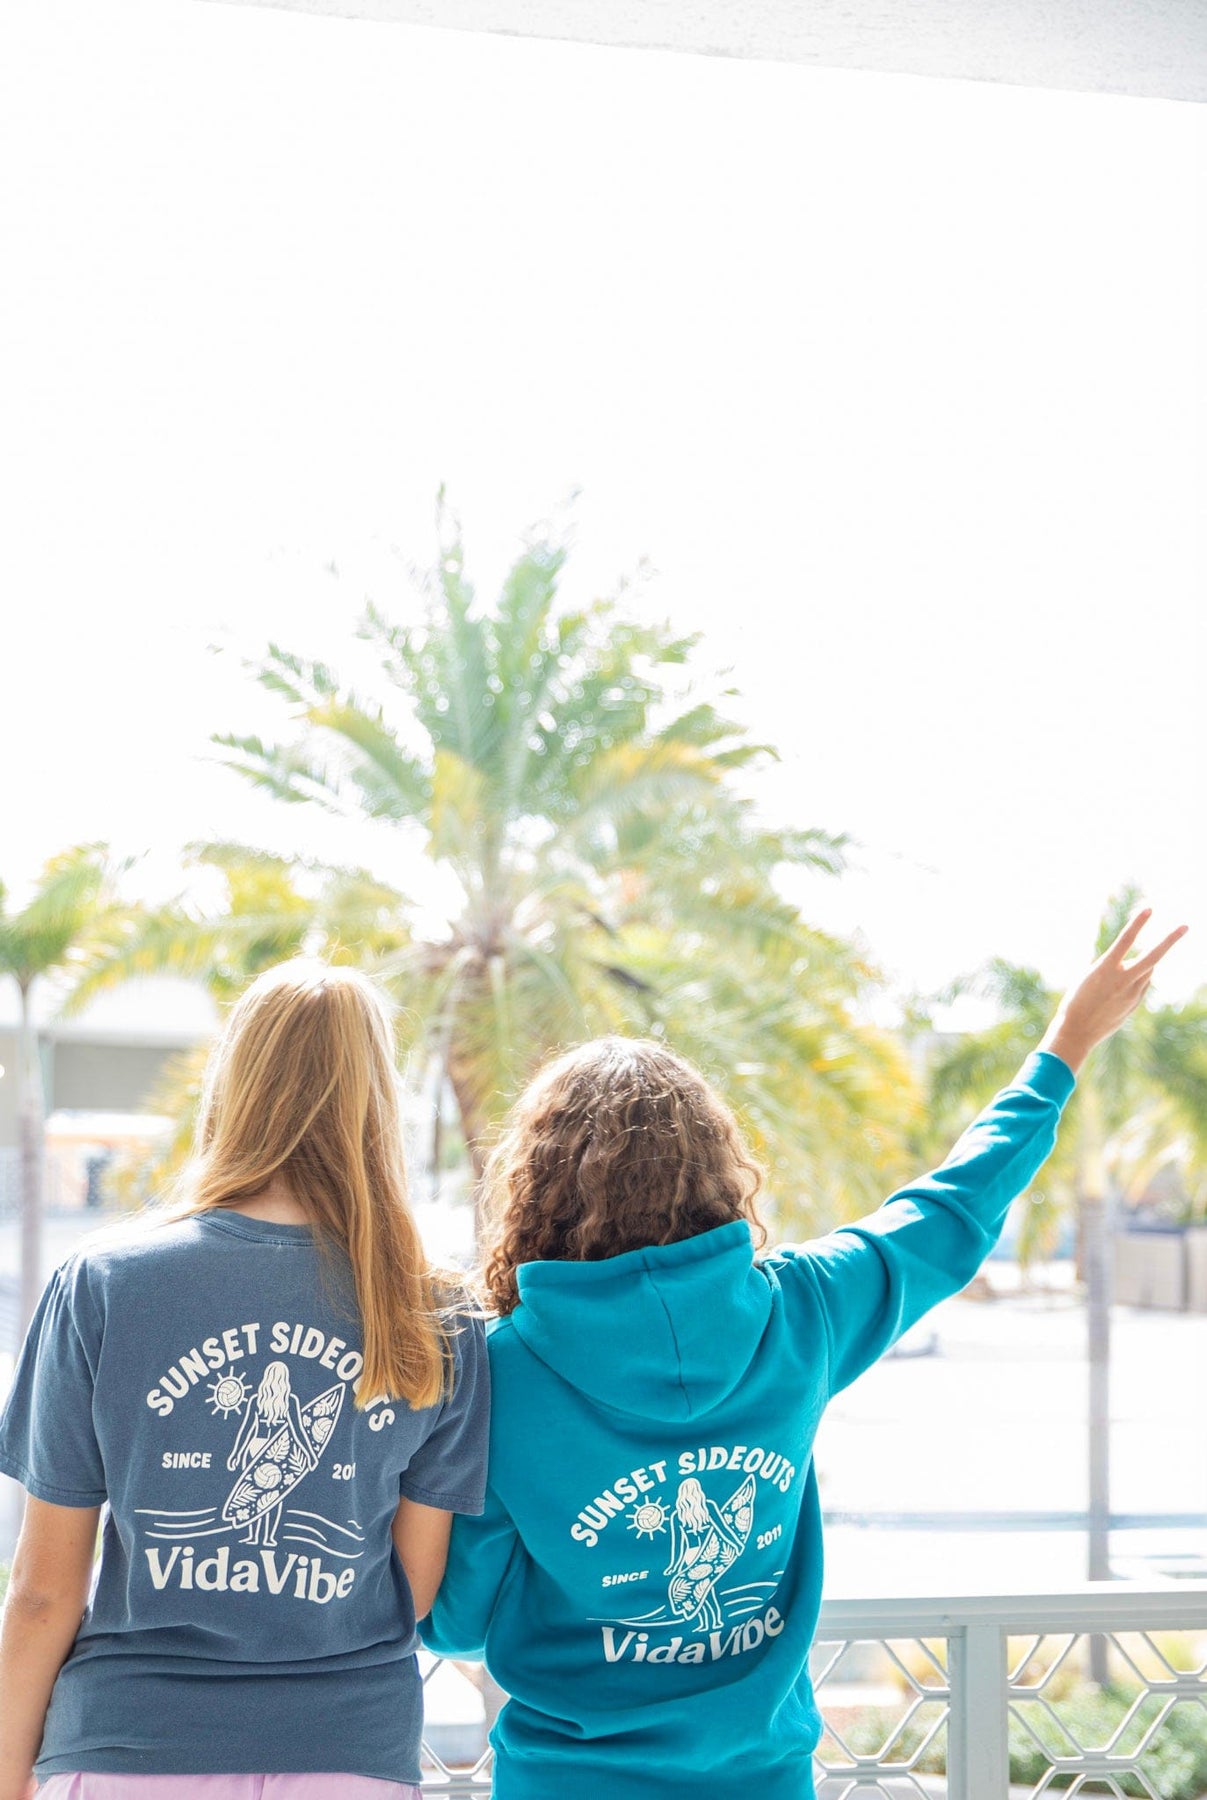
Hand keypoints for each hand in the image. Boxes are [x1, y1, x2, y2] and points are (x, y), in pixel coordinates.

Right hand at [1038, 909, 1187, 1074]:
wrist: (1077, 1031)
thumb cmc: (1076, 1001)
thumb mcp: (1091, 977)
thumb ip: (1116, 968)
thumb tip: (1142, 967)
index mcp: (1105, 969)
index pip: (1125, 940)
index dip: (1137, 923)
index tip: (1150, 909)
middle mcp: (1122, 980)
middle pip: (1153, 957)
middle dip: (1170, 940)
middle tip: (1185, 927)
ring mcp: (1131, 994)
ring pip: (1147, 971)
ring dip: (1142, 964)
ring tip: (1118, 976)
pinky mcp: (1134, 1004)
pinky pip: (1142, 985)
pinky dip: (1137, 979)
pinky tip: (1120, 988)